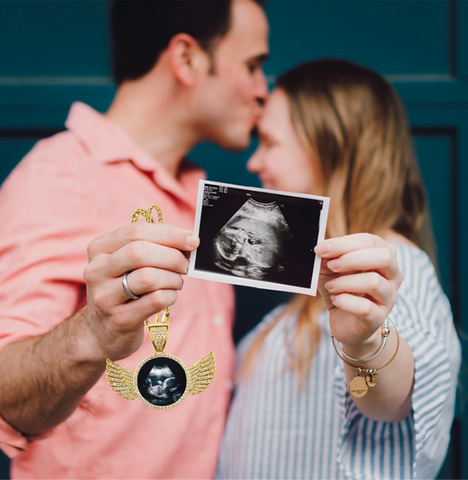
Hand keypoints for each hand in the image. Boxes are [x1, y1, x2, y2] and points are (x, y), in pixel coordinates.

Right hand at [82, 222, 198, 360]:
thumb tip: (188, 239)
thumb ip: (151, 246)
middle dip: (172, 256)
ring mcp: (105, 297)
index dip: (170, 234)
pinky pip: (155, 300)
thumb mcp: (127, 264)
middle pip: (140, 252)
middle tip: (185, 265)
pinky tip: (169, 296)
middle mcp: (96, 271)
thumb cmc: (124, 289)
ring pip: (149, 277)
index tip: (192, 240)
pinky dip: (171, 295)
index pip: (136, 232)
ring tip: (176, 282)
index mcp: (99, 249)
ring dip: (173, 278)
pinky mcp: (119, 319)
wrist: (102, 331)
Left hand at [315, 233, 401, 350]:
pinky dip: (345, 301)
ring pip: (374, 282)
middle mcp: (393, 275)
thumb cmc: (341, 288)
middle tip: (331, 265)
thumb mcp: (330, 269)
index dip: (344, 243)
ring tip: (330, 286)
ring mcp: (388, 297)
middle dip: (352, 259)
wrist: (345, 321)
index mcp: (383, 255)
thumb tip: (321, 248)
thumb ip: (328, 257)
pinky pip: (365, 308)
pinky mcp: (378, 318)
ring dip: (345, 282)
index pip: (370, 241)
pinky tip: (336, 300)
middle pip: (384, 257)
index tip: (321, 249)